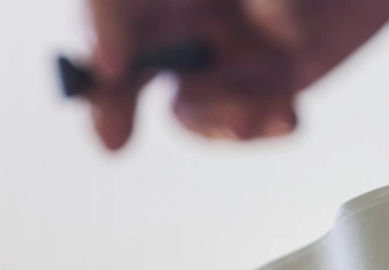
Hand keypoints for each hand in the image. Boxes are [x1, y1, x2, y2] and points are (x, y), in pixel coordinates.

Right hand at [86, 0, 388, 149]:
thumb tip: (277, 33)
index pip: (110, 1)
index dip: (100, 29)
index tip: (110, 67)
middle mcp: (185, 14)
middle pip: (125, 61)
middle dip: (113, 101)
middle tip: (113, 137)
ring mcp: (219, 52)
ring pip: (187, 104)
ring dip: (216, 120)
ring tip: (261, 113)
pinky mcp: (260, 84)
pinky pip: (240, 121)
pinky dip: (260, 128)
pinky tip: (289, 117)